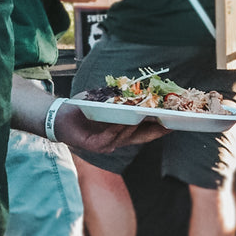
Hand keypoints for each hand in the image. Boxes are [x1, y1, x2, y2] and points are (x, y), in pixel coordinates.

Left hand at [52, 102, 169, 152]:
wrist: (59, 116)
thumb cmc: (84, 108)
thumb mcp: (107, 101)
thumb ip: (123, 98)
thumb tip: (142, 89)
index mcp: (122, 132)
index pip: (147, 132)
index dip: (161, 127)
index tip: (176, 121)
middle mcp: (117, 141)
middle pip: (142, 138)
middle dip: (157, 131)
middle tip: (171, 122)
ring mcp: (106, 145)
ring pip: (127, 137)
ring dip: (138, 127)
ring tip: (150, 116)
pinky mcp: (94, 146)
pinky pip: (109, 138)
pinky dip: (117, 130)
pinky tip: (124, 122)